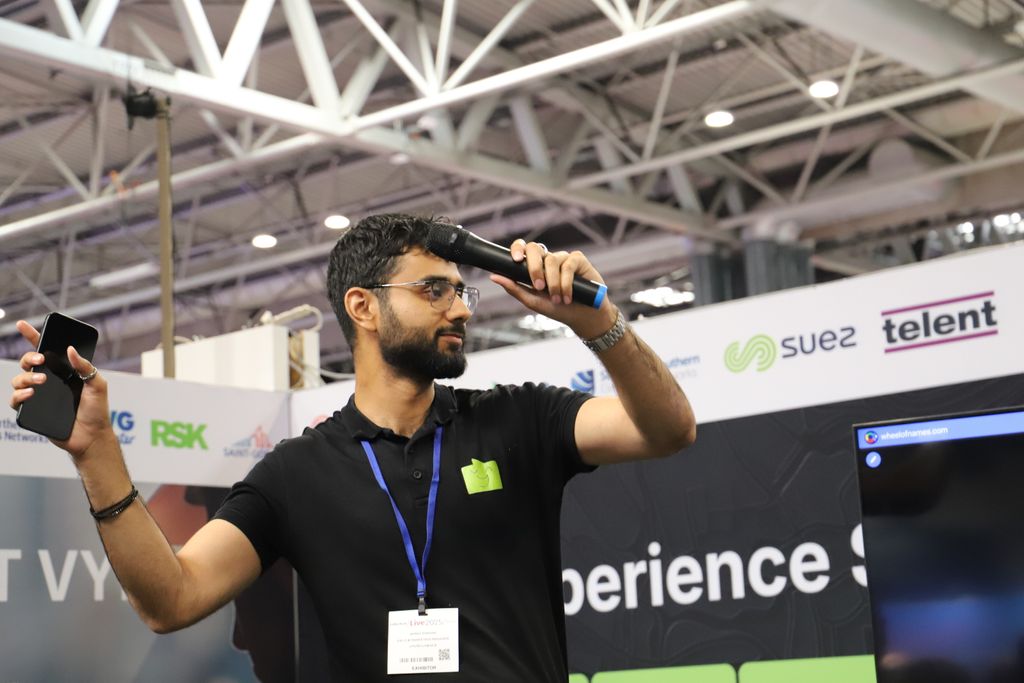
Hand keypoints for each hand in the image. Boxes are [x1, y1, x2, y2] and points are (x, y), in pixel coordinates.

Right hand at [8, 320, 113, 458]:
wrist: (92, 436)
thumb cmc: (96, 410)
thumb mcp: (97, 385)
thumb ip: (86, 367)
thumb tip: (70, 350)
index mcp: (63, 372)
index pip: (45, 351)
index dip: (33, 336)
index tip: (22, 324)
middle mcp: (48, 381)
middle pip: (28, 362)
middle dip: (29, 357)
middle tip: (40, 359)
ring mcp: (38, 396)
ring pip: (18, 380)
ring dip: (25, 376)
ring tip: (41, 381)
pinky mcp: (32, 411)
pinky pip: (15, 401)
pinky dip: (19, 395)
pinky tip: (30, 393)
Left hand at [489, 239, 616, 338]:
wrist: (582, 317)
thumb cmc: (557, 309)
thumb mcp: (533, 301)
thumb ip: (514, 288)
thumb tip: (494, 277)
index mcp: (536, 266)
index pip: (524, 249)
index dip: (518, 248)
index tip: (516, 260)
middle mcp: (549, 260)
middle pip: (536, 249)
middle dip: (534, 267)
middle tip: (539, 287)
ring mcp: (564, 258)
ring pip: (552, 260)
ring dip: (553, 283)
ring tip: (558, 299)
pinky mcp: (579, 260)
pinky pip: (568, 265)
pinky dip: (566, 282)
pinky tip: (569, 296)